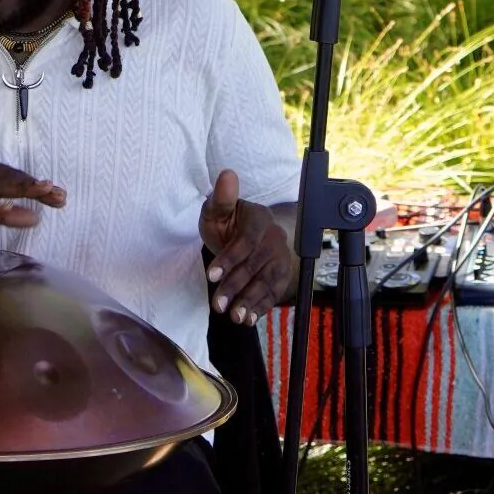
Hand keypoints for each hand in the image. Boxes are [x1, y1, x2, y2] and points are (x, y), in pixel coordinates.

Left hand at [198, 169, 293, 323]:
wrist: (246, 233)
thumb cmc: (228, 221)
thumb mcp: (219, 209)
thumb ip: (222, 197)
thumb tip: (227, 174)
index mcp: (259, 218)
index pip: (246, 240)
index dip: (230, 258)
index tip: (210, 275)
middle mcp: (275, 238)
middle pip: (255, 265)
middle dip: (235, 286)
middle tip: (217, 305)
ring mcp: (281, 258)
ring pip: (266, 282)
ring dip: (250, 301)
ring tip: (234, 316)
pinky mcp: (282, 275)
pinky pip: (273, 293)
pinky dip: (261, 307)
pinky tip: (248, 319)